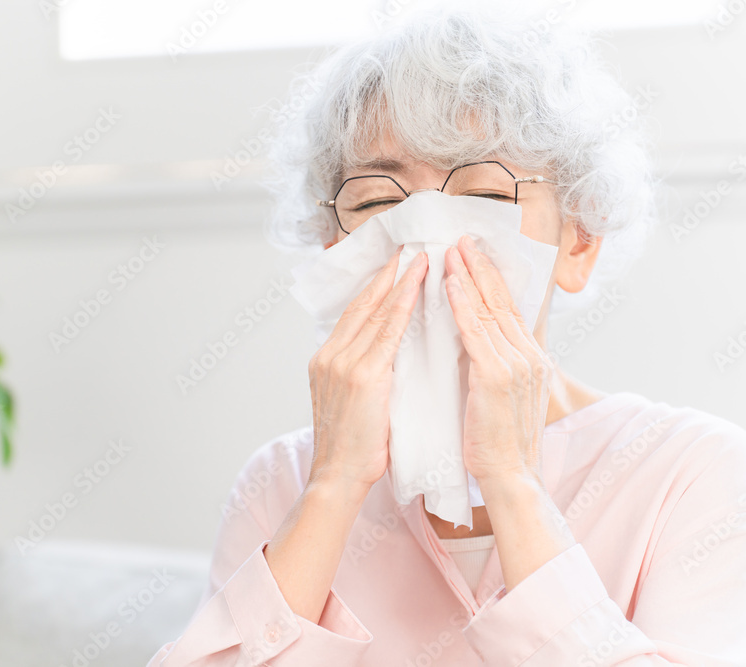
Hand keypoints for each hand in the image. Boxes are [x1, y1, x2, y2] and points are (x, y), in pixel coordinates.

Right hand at [307, 247, 428, 494]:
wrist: (337, 477)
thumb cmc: (351, 449)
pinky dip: (402, 306)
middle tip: (406, 250)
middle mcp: (330, 355)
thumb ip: (363, 375)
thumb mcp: (351, 403)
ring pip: (376, 313)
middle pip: (361, 305)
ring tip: (419, 261)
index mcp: (325, 361)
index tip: (390, 267)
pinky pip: (388, 333)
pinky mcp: (362, 376)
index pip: (352, 315)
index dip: (372, 288)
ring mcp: (343, 364)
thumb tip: (388, 359)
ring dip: (400, 283)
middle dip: (385, 275)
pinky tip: (416, 288)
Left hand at [443, 234, 554, 487]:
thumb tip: (475, 347)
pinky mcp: (496, 375)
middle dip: (480, 266)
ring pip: (489, 309)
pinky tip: (448, 283)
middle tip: (462, 238)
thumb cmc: (500, 444)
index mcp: (532, 359)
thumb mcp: (505, 398)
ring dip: (467, 275)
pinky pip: (474, 330)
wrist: (511, 478)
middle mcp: (529, 355)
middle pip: (502, 300)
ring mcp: (516, 363)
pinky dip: (461, 302)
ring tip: (451, 250)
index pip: (509, 309)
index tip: (474, 255)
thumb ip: (496, 367)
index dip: (490, 279)